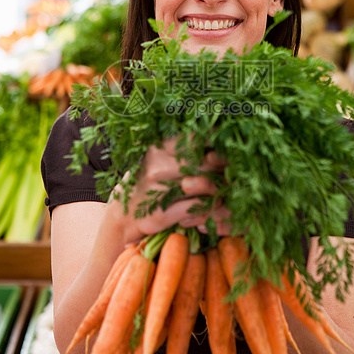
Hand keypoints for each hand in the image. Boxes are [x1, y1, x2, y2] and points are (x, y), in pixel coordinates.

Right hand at [113, 138, 230, 243]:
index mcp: (158, 148)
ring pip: (202, 184)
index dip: (216, 141)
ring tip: (221, 193)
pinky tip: (210, 209)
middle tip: (231, 174)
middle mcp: (157, 166)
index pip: (194, 138)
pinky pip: (196, 208)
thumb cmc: (149, 183)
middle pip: (203, 162)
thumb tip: (218, 139)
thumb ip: (184, 151)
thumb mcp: (160, 160)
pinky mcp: (161, 213)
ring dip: (218, 190)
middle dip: (222, 169)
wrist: (123, 215)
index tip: (229, 144)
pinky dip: (208, 209)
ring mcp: (158, 190)